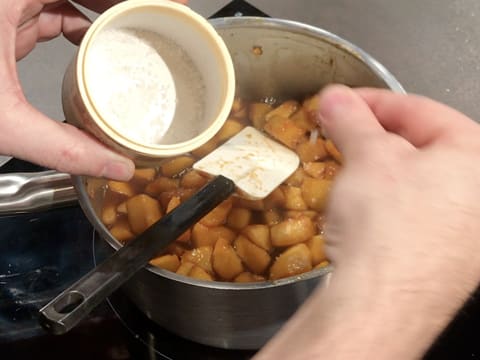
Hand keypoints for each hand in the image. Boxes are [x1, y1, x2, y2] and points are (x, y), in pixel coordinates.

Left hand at [0, 0, 185, 179]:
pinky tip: (91, 43)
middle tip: (159, 21)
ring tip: (135, 33)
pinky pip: (49, 9)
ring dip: (101, 13)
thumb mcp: (1, 120)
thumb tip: (114, 167)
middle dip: (123, 4)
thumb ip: (62, 147)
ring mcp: (5, 2)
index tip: (173, 4)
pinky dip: (75, 22)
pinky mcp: (0, 15)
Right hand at [255, 85, 479, 358]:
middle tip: (340, 136)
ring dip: (378, 172)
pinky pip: (414, 213)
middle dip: (373, 138)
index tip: (340, 102)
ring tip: (348, 174)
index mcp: (476, 155)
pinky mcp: (446, 258)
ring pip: (416, 182)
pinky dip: (387, 203)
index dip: (371, 101)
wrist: (380, 302)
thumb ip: (350, 119)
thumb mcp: (365, 156)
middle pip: (419, 146)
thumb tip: (336, 99)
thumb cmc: (387, 225)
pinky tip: (364, 211)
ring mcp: (467, 230)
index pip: (418, 109)